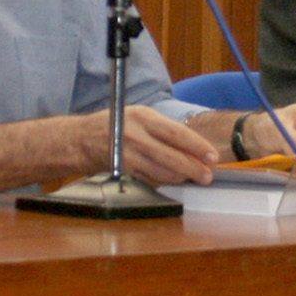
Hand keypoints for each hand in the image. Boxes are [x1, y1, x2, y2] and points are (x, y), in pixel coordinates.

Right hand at [97, 105, 219, 185]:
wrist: (84, 139)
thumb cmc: (118, 124)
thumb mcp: (141, 115)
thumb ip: (165, 128)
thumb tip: (194, 145)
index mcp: (143, 118)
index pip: (177, 133)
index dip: (197, 147)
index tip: (212, 156)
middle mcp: (136, 137)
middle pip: (172, 157)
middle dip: (194, 168)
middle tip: (208, 175)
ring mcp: (129, 156)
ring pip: (163, 172)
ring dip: (182, 177)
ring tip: (194, 177)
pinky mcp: (125, 171)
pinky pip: (152, 179)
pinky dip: (166, 180)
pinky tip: (175, 179)